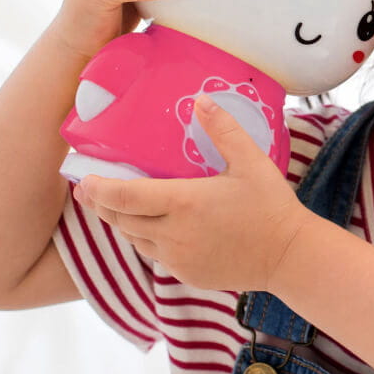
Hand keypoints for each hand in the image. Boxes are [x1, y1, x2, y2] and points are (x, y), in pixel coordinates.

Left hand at [73, 94, 314, 292]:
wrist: (291, 257)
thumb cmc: (270, 206)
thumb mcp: (250, 161)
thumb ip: (223, 129)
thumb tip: (200, 99)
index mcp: (183, 203)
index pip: (125, 197)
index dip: (98, 190)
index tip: (83, 180)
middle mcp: (173, 234)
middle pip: (121, 219)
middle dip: (101, 204)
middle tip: (88, 189)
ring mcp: (178, 258)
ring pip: (134, 239)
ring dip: (121, 221)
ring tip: (113, 203)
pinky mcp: (186, 274)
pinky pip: (153, 255)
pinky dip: (143, 239)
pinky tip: (146, 225)